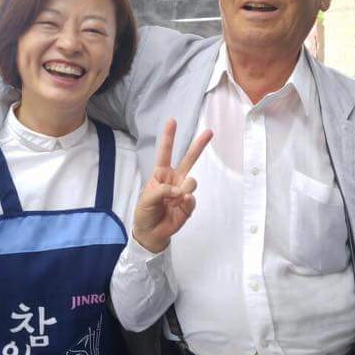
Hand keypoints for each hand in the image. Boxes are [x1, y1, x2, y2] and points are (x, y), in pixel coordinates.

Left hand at [132, 119, 212, 253]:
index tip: (172, 121)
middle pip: (188, 159)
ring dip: (186, 187)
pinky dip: (187, 201)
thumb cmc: (145, 213)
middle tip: (209, 132)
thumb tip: (180, 191)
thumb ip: (161, 191)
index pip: (165, 153)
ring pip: (192, 181)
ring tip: (177, 197)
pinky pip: (192, 199)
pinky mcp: (188, 205)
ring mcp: (183, 192)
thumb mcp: (146, 199)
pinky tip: (181, 205)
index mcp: (161, 174)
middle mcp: (174, 180)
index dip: (169, 137)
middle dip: (199, 146)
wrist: (151, 233)